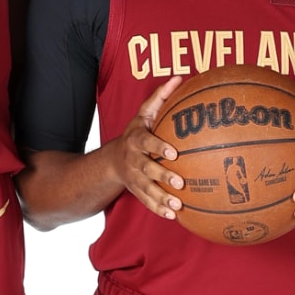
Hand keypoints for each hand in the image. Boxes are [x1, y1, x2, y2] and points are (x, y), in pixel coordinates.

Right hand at [109, 76, 184, 218]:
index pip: (147, 142)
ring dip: (162, 198)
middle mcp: (134, 160)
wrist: (114, 159)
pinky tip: (174, 216)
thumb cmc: (137, 133)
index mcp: (136, 140)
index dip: (158, 147)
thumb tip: (180, 78)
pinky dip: (159, 209)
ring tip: (178, 204)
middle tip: (179, 182)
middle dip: (162, 176)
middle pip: (147, 168)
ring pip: (147, 189)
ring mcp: (134, 178)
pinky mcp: (137, 191)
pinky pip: (147, 202)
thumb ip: (160, 97)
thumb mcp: (144, 114)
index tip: (173, 153)